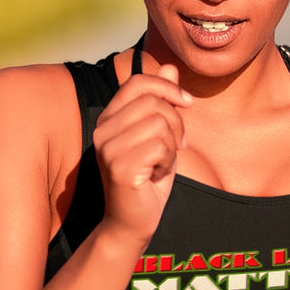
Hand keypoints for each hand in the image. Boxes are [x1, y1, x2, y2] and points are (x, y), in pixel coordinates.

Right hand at [93, 64, 191, 246]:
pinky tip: (156, 175)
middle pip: (153, 102)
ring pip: (159, 123)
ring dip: (171, 145)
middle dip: (176, 123)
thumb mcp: (159, 136)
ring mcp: (108, 149)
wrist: (132, 223)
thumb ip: (161, 103)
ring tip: (161, 163)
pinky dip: (168, 161)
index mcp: (109, 119)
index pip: (138, 82)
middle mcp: (102, 130)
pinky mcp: (120, 167)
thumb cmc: (147, 181)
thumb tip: (170, 65)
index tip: (187, 104)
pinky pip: (160, 146)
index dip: (168, 87)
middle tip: (177, 146)